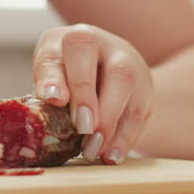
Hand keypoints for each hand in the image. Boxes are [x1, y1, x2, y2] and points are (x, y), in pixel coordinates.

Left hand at [32, 24, 153, 163]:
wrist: (101, 67)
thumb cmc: (66, 68)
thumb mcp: (50, 66)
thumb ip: (48, 78)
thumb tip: (53, 97)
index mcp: (82, 37)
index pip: (79, 48)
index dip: (70, 75)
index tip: (56, 100)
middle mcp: (114, 49)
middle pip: (117, 74)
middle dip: (98, 103)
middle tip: (82, 131)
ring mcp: (135, 70)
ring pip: (131, 96)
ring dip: (111, 128)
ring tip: (92, 152)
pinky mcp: (145, 94)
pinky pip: (139, 117)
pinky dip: (124, 139)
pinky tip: (111, 156)